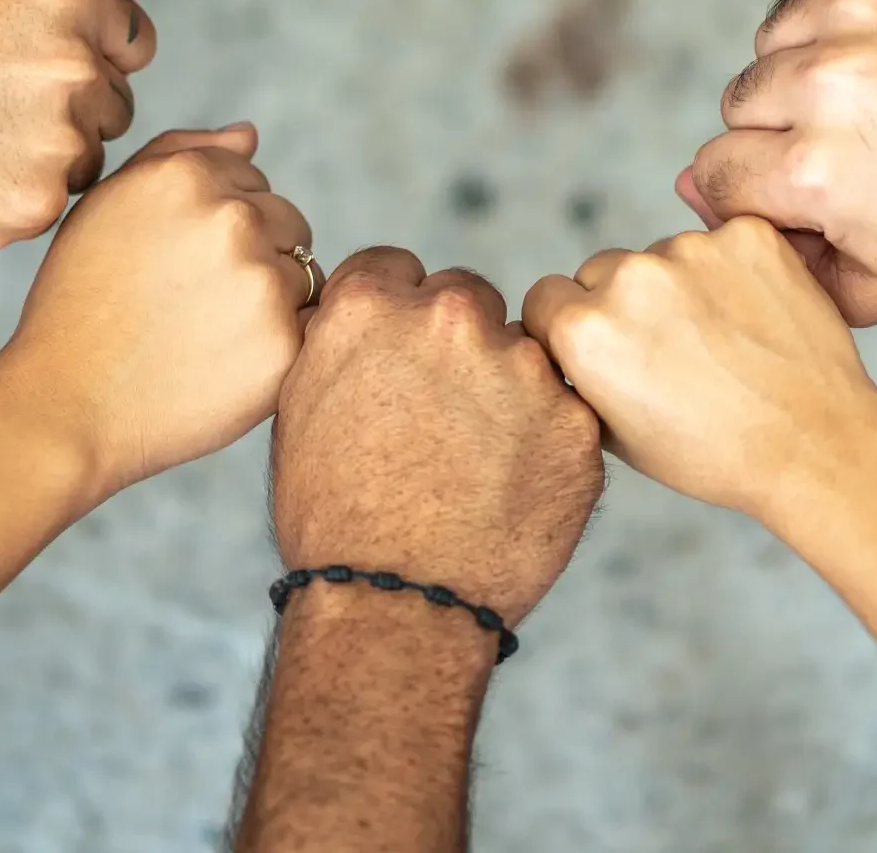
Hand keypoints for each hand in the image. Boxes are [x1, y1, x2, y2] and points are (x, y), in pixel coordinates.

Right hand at [0, 0, 152, 246]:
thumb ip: (59, 2)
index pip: (135, 43)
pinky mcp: (34, 204)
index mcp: (70, 1)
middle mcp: (77, 68)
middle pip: (116, 104)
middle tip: (5, 108)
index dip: (101, 57)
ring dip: (52, 155)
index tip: (59, 68)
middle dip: (76, 109)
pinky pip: (53, 201)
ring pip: (89, 158)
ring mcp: (59, 141)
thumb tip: (105, 28)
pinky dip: (20, 195)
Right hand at [0, 125, 315, 506]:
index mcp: (188, 174)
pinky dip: (283, 342)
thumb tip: (249, 134)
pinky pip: (312, 326)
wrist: (65, 406)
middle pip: (287, 219)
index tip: (178, 261)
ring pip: (304, 272)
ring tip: (207, 333)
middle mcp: (233, 218)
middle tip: (193, 303)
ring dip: (271, 296)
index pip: (250, 175)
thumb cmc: (80, 302)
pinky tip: (228, 363)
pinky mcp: (283, 344)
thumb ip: (180, 152)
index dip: (215, 221)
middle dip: (254, 253)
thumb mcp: (108, 205)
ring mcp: (262, 281)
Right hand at [272, 249, 602, 624]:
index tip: (397, 358)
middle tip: (441, 417)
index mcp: (374, 305)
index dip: (395, 314)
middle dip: (457, 343)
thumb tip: (369, 315)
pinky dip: (545, 442)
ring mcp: (521, 367)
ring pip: (520, 355)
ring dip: (505, 390)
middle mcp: (451, 316)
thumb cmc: (334, 519)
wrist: (396, 609)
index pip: (397, 268)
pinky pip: (563, 411)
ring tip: (475, 465)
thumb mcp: (302, 405)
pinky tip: (511, 490)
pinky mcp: (575, 421)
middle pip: (466, 299)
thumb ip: (343, 339)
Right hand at [523, 217, 876, 520]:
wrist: (814, 444)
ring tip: (722, 340)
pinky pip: (719, 241)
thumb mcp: (616, 434)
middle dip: (623, 302)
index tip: (605, 350)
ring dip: (679, 284)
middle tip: (671, 350)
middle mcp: (628, 277)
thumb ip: (578, 373)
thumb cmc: (714, 453)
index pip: (545, 297)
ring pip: (661, 254)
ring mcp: (690, 249)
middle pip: (601, 270)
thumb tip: (564, 341)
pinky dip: (731, 270)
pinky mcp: (745, 234)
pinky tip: (753, 316)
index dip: (568, 327)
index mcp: (583, 329)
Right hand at [683, 0, 876, 323]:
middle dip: (785, 124)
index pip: (716, 170)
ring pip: (776, 35)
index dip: (764, 186)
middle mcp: (823, 82)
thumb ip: (782, 259)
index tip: (821, 186)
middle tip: (864, 137)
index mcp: (813, 171)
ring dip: (813, 60)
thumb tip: (689, 195)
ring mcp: (856, 6)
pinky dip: (851, 7)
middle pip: (739, 100)